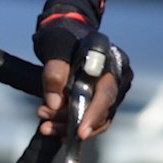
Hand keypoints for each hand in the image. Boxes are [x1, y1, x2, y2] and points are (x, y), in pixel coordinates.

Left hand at [32, 9, 132, 141]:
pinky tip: (53, 127)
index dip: (94, 115)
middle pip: (100, 110)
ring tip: (44, 126)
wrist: (65, 29)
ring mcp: (111, 88)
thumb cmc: (62, 35)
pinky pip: (90, 115)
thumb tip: (54, 104)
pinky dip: (71, 122)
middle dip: (73, 123)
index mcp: (111, 61)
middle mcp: (118, 77)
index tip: (80, 133)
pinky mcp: (100, 96)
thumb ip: (54, 72)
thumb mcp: (54, 47)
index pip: (106, 94)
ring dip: (68, 125)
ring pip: (95, 117)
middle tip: (46, 127)